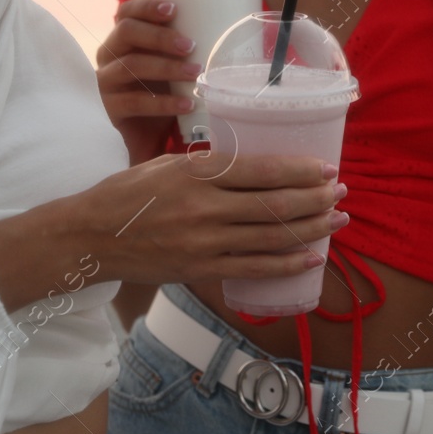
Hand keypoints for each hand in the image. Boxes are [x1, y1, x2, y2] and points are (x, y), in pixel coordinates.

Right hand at [76, 152, 348, 284]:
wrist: (91, 237)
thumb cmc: (129, 193)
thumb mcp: (168, 164)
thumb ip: (210, 167)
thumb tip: (257, 167)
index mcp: (197, 173)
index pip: (261, 170)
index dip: (300, 170)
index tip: (326, 168)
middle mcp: (205, 208)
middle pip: (274, 205)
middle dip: (316, 198)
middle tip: (341, 192)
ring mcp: (204, 243)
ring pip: (271, 237)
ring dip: (311, 229)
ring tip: (338, 220)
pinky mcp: (201, 270)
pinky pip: (254, 268)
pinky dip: (288, 264)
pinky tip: (313, 256)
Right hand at [96, 0, 196, 162]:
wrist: (137, 144)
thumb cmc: (158, 100)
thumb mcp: (168, 73)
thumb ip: (182, 55)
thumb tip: (230, 40)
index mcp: (122, 41)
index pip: (127, 13)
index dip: (147, 7)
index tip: (174, 9)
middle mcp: (108, 57)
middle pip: (127, 32)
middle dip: (161, 36)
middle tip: (190, 46)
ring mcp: (104, 83)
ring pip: (131, 66)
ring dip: (167, 68)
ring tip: (195, 73)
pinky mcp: (107, 110)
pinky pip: (134, 102)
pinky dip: (164, 103)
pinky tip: (188, 105)